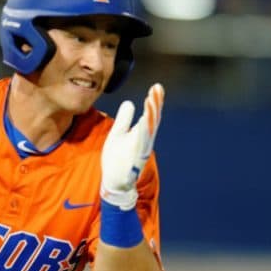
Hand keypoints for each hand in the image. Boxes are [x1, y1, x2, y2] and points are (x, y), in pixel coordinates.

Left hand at [100, 83, 164, 210]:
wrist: (114, 183)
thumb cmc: (117, 159)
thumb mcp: (117, 134)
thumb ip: (124, 119)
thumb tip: (130, 102)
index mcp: (141, 135)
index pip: (150, 115)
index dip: (154, 102)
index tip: (157, 87)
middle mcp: (144, 142)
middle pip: (152, 121)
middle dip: (155, 106)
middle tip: (157, 89)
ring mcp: (139, 153)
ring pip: (147, 133)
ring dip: (149, 118)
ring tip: (150, 103)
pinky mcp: (133, 163)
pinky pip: (139, 148)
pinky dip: (142, 136)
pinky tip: (143, 124)